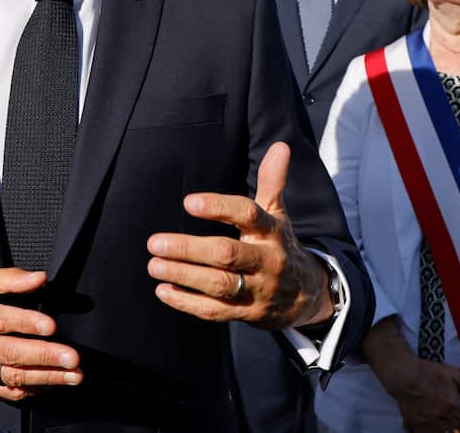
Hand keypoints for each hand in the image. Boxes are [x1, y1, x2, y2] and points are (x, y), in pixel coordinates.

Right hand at [0, 267, 81, 400]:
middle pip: (9, 353)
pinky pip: (7, 391)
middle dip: (44, 356)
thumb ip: (9, 278)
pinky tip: (55, 383)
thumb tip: (39, 277)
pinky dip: (33, 389)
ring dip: (46, 377)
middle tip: (72, 357)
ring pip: (12, 376)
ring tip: (74, 375)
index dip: (25, 323)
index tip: (50, 325)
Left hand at [146, 141, 333, 329]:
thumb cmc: (279, 245)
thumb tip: (281, 145)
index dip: (219, 208)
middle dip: (189, 249)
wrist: (305, 296)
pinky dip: (188, 303)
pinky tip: (163, 290)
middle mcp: (266, 259)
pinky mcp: (247, 313)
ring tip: (154, 265)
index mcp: (271, 231)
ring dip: (184, 275)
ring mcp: (257, 289)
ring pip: (219, 284)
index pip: (247, 214)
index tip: (188, 203)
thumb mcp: (278, 214)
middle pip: (227, 254)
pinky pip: (216, 310)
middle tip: (154, 242)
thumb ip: (272, 181)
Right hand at [362, 317, 459, 430]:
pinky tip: (436, 424)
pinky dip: (436, 431)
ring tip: (451, 420)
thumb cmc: (426, 372)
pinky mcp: (418, 426)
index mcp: (453, 404)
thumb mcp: (450, 372)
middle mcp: (443, 417)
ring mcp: (430, 423)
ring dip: (454, 428)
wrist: (403, 376)